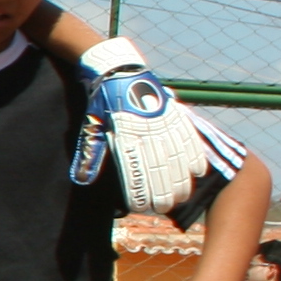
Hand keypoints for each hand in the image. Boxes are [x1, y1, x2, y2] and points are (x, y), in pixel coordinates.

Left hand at [76, 38, 202, 215]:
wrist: (120, 71)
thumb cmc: (103, 103)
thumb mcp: (92, 126)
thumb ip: (91, 154)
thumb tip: (82, 180)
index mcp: (125, 135)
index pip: (134, 170)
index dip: (139, 191)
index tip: (140, 207)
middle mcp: (147, 131)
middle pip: (160, 168)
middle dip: (163, 192)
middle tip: (164, 209)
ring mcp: (164, 123)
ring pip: (178, 157)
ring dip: (181, 179)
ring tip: (181, 197)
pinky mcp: (176, 115)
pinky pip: (190, 139)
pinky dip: (196, 156)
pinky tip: (199, 172)